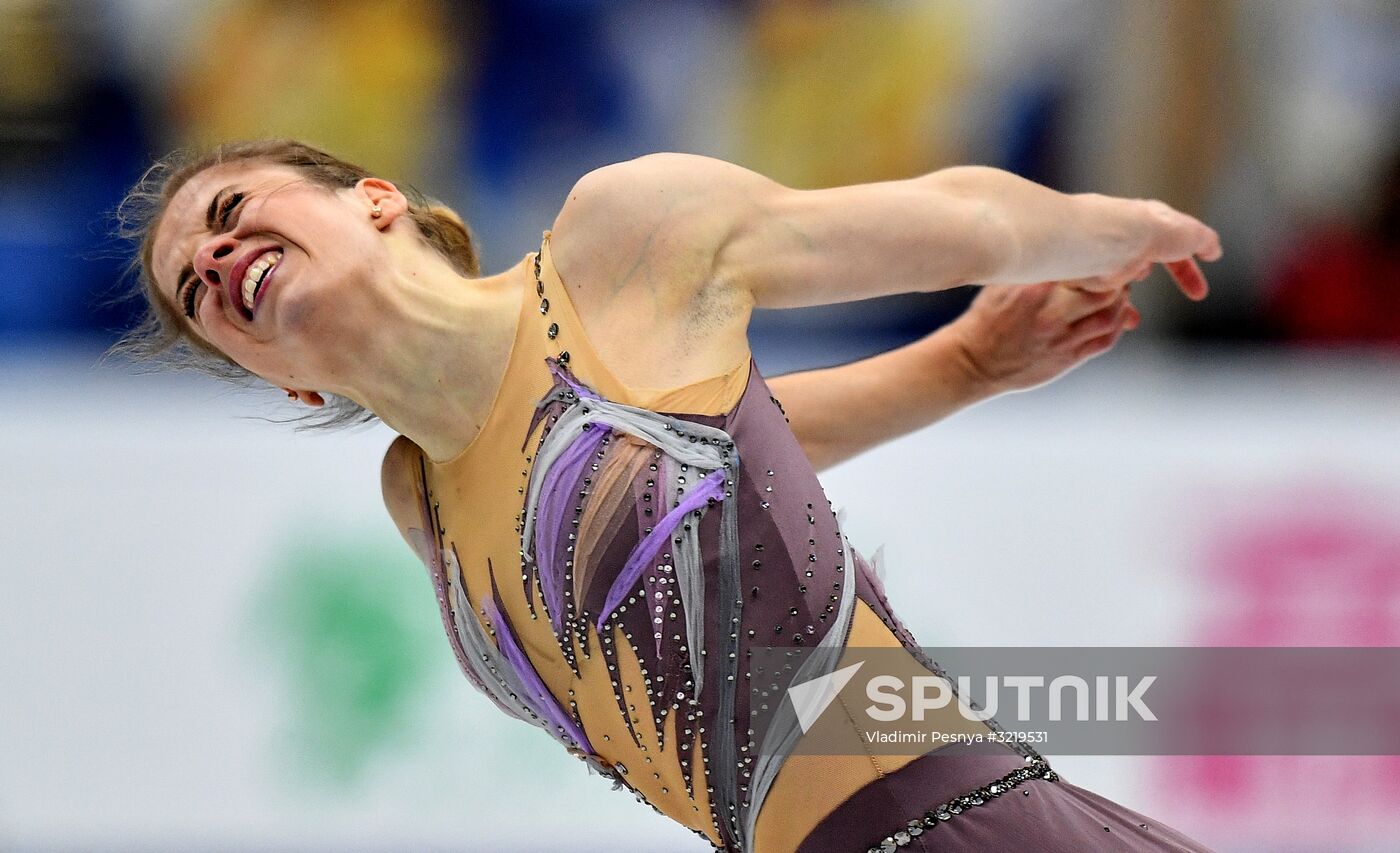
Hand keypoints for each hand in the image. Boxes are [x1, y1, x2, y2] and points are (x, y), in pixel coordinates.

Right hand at [945, 277, 1146, 394]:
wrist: (973, 360)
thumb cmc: (988, 319)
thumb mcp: (1003, 282)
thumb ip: (1037, 269)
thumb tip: (1071, 258)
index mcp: (1034, 287)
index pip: (1083, 266)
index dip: (1102, 259)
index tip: (1105, 255)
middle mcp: (1050, 313)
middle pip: (1105, 291)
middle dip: (1118, 281)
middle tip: (1117, 275)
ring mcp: (1060, 338)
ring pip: (1110, 316)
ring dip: (1121, 304)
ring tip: (1117, 296)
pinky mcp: (1066, 358)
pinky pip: (1104, 341)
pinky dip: (1117, 326)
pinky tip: (1115, 318)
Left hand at [1076, 195, 1222, 300]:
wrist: (1108, 244)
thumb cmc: (1151, 234)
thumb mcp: (1190, 234)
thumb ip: (1204, 241)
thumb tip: (1215, 250)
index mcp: (1155, 222)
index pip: (1178, 243)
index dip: (1190, 267)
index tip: (1202, 287)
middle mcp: (1134, 236)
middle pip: (1157, 257)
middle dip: (1177, 274)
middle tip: (1195, 295)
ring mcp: (1115, 253)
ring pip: (1133, 274)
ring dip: (1141, 285)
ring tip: (1142, 292)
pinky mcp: (1097, 272)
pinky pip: (1112, 291)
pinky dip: (1121, 305)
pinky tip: (1127, 315)